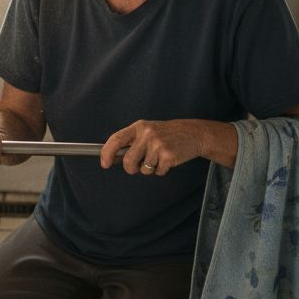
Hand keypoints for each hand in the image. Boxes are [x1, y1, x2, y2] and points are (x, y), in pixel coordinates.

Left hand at [100, 119, 232, 175]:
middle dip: (131, 168)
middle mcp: (147, 134)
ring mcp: (158, 145)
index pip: (116, 139)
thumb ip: (131, 141)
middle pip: (128, 161)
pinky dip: (162, 170)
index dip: (107, 153)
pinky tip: (168, 159)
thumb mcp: (147, 131)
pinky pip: (158, 172)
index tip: (105, 164)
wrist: (193, 133)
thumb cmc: (166, 134)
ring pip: (143, 169)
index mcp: (138, 126)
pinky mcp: (168, 156)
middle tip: (138, 166)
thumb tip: (113, 157)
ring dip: (150, 168)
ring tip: (159, 157)